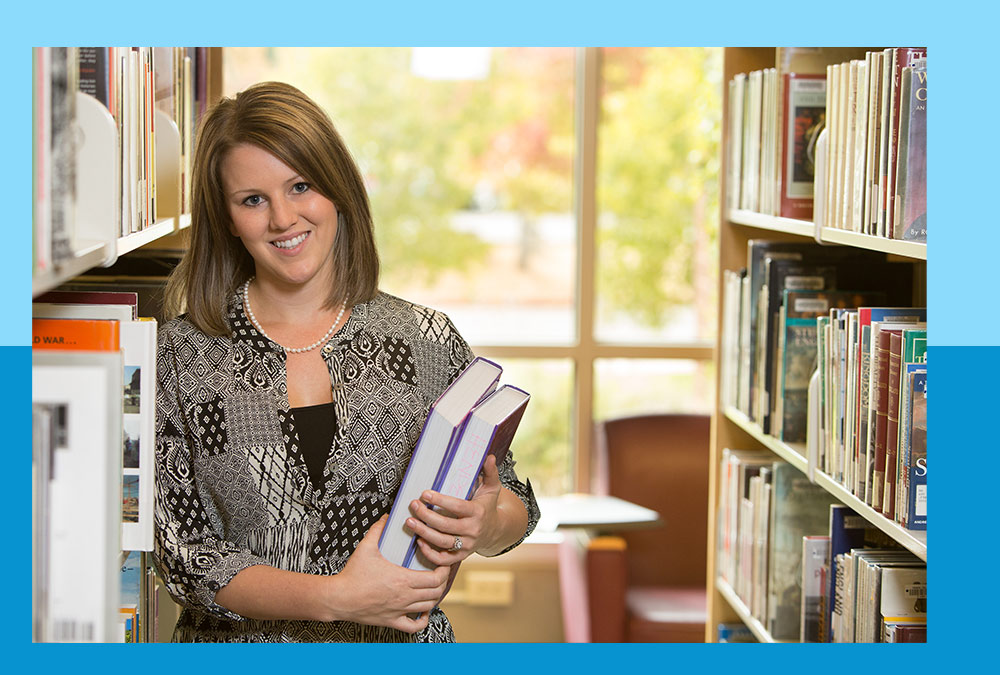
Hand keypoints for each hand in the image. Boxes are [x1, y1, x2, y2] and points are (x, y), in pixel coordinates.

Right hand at [332, 515, 450, 633]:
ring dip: (435, 596)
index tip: (442, 562)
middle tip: (440, 572)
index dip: (444, 570)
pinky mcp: (391, 621)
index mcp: (402, 579)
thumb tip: (386, 517)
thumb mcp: (365, 547)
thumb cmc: (352, 575)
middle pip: (436, 592)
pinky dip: (423, 619)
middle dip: (443, 581)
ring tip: (433, 587)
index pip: (436, 578)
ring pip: (429, 607)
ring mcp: (399, 610)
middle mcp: (404, 597)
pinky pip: (414, 626)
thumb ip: (378, 530)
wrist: (338, 598)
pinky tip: (422, 610)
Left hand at [406, 455, 503, 565]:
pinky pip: (444, 559)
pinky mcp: (461, 556)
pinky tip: (419, 541)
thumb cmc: (488, 506)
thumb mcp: (492, 488)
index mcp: (478, 512)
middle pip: (446, 525)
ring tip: (410, 521)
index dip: (440, 501)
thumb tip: (489, 456)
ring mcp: (467, 545)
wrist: (495, 531)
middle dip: (426, 515)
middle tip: (413, 505)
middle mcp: (473, 530)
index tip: (425, 493)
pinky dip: (430, 554)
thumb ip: (490, 472)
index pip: (457, 507)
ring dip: (423, 533)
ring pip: (442, 542)